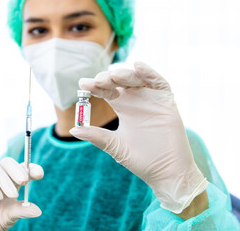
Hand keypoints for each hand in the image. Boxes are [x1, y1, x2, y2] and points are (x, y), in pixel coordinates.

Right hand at [0, 157, 43, 230]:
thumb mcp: (10, 217)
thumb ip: (22, 211)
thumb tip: (38, 211)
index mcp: (13, 181)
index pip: (23, 168)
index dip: (31, 168)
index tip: (39, 174)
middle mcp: (0, 176)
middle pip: (8, 162)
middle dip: (17, 170)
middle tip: (24, 181)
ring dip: (5, 180)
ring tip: (12, 196)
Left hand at [70, 62, 207, 213]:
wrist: (166, 172)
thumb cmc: (141, 160)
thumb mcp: (115, 146)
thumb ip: (96, 136)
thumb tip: (73, 129)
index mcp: (122, 108)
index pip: (106, 91)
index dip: (95, 86)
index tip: (82, 84)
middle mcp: (135, 100)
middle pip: (119, 81)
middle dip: (107, 79)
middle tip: (97, 82)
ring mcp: (151, 99)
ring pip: (136, 79)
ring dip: (125, 74)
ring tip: (114, 76)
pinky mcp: (166, 101)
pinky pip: (158, 82)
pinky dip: (149, 73)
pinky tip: (138, 66)